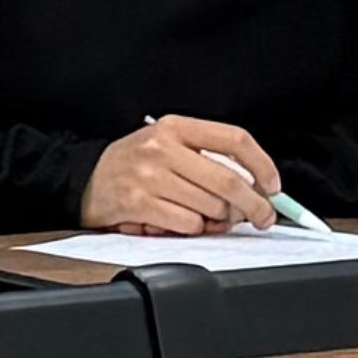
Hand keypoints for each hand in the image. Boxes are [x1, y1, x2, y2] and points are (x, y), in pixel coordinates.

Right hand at [84, 119, 283, 237]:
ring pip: (211, 207)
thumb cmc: (134, 165)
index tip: (273, 186)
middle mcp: (163, 148)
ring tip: (210, 218)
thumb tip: (257, 188)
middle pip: (229, 181)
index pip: (234, 139)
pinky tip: (184, 222)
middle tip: (261, 217)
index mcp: (176, 127)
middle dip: (254, 206)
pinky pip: (188, 224)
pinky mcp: (139, 204)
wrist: (84, 180)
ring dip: (220, 220)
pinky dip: (194, 229)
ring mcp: (149, 176)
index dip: (262, 165)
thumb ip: (208, 158)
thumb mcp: (168, 145)